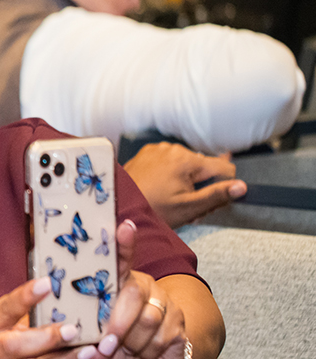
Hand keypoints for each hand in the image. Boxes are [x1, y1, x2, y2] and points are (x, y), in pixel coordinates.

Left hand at [89, 220, 187, 358]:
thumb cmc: (112, 348)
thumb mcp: (92, 341)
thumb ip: (82, 337)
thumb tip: (76, 339)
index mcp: (117, 285)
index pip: (120, 259)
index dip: (123, 243)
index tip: (125, 227)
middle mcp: (142, 287)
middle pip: (133, 294)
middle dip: (118, 323)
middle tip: (107, 344)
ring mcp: (163, 303)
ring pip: (147, 319)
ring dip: (132, 342)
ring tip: (126, 350)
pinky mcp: (179, 322)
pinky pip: (161, 337)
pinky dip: (147, 352)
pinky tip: (143, 354)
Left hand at [123, 142, 245, 227]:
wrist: (117, 207)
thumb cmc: (149, 209)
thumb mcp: (188, 207)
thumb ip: (217, 195)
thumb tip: (241, 187)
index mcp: (186, 160)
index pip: (224, 168)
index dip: (222, 187)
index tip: (209, 199)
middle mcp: (172, 149)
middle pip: (204, 166)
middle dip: (200, 185)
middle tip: (184, 204)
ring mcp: (157, 149)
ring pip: (186, 165)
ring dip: (184, 180)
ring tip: (168, 198)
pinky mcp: (146, 154)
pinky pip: (167, 162)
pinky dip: (168, 175)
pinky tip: (158, 190)